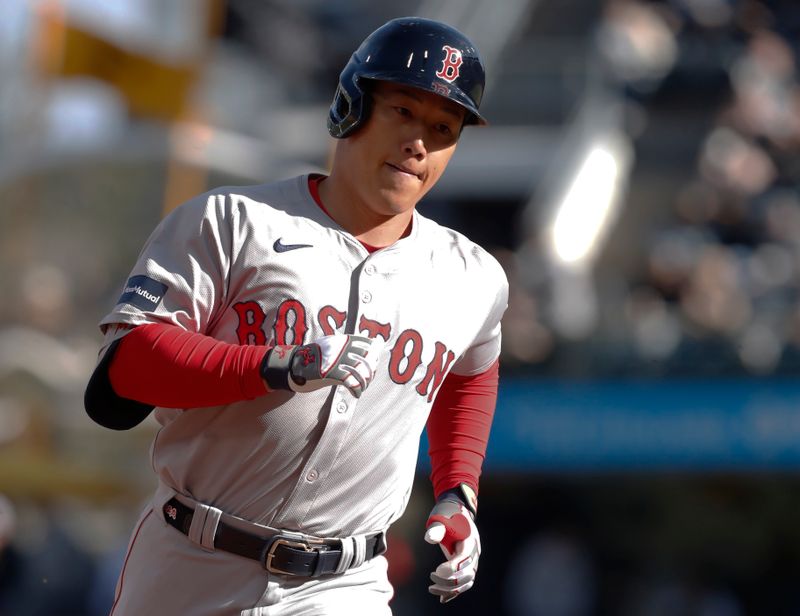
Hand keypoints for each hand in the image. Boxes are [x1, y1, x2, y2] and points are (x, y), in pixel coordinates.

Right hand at [261, 334, 381, 397]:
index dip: (374, 353)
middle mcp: (340, 349)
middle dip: (371, 371)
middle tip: (369, 378)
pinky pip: (351, 383)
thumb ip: (342, 346)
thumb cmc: (311, 358)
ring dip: (365, 383)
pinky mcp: (331, 374)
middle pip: (367, 359)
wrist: (293, 366)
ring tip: (362, 388)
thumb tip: (362, 348)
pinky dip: (357, 390)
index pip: (366, 343)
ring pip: (361, 373)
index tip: (375, 361)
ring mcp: (336, 361)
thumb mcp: (327, 346)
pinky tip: (356, 394)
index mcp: (341, 341)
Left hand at [424, 498, 480, 602]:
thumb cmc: (446, 514)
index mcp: (470, 539)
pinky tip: (441, 597)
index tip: (437, 571)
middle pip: (468, 573)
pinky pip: (463, 582)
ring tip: (431, 588)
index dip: (452, 567)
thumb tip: (429, 538)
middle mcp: (474, 552)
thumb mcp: (440, 517)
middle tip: (431, 576)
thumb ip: (436, 528)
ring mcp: (471, 560)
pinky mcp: (466, 565)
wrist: (455, 512)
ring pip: (466, 581)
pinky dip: (454, 591)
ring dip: (451, 589)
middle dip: (449, 580)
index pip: (464, 558)